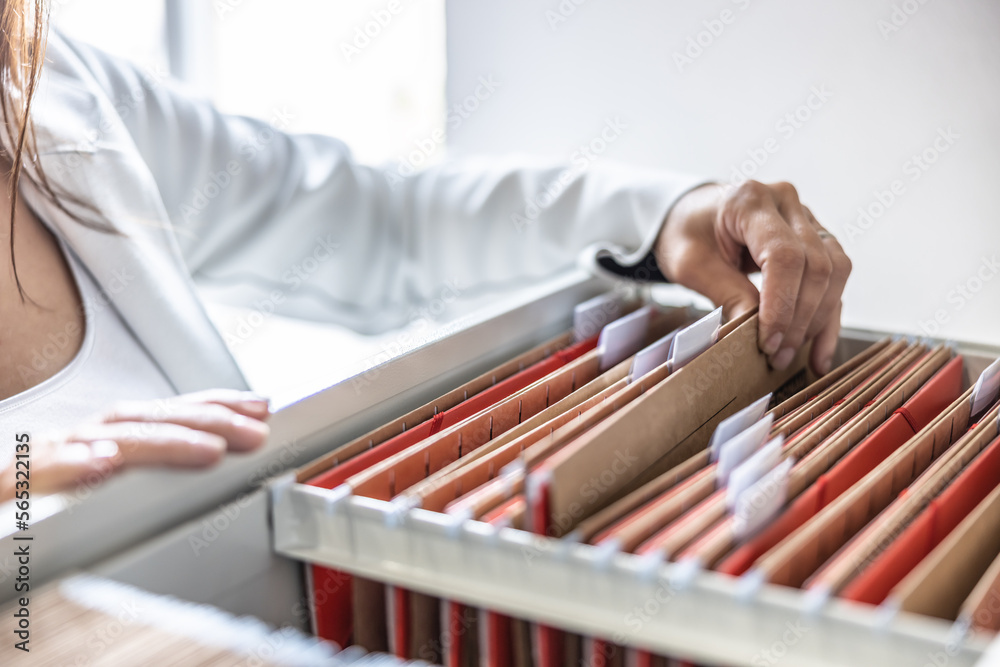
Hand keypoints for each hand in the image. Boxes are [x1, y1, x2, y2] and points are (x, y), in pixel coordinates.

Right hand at [0, 390, 270, 500]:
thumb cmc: (41, 495)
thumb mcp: (100, 474)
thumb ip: (148, 464)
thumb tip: (212, 453)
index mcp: (108, 437)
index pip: (169, 412)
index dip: (216, 405)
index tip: (263, 406)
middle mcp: (83, 439)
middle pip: (150, 420)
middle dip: (208, 421)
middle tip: (255, 431)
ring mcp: (47, 459)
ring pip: (108, 441)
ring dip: (162, 441)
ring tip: (210, 449)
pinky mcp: (10, 486)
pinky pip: (38, 473)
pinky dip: (71, 464)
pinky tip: (101, 461)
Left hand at [655, 181, 851, 374]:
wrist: (693, 216)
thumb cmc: (687, 234)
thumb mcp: (690, 264)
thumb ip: (724, 292)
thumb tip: (753, 333)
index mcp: (750, 201)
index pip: (783, 255)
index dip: (781, 304)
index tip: (768, 341)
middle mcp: (787, 203)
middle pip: (815, 265)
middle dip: (799, 319)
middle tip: (777, 356)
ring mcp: (806, 219)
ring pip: (834, 272)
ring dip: (818, 321)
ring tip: (792, 356)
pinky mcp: (815, 240)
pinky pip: (834, 279)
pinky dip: (828, 317)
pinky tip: (818, 352)